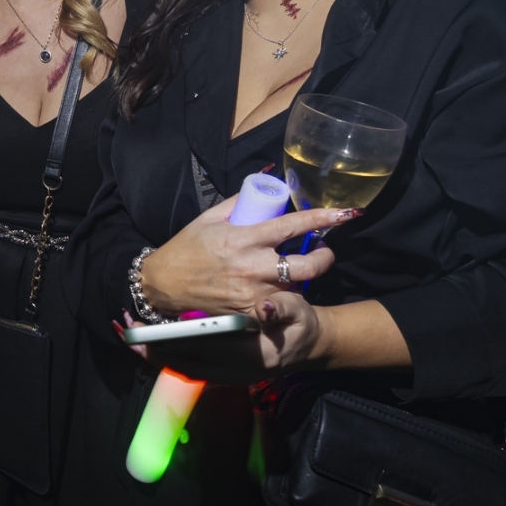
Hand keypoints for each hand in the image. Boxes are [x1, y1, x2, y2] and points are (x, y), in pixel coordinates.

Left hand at [119, 293, 328, 384]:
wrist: (309, 348)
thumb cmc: (300, 327)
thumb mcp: (298, 314)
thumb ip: (282, 310)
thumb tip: (267, 308)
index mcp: (244, 355)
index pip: (196, 348)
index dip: (168, 338)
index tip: (143, 329)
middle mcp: (230, 370)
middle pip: (179, 361)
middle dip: (150, 346)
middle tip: (124, 327)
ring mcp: (224, 374)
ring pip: (180, 368)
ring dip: (154, 355)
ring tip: (130, 337)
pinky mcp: (222, 374)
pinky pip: (188, 369)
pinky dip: (167, 358)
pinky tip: (152, 344)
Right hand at [141, 199, 355, 317]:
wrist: (162, 287)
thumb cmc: (185, 250)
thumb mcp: (208, 219)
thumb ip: (236, 205)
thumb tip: (260, 192)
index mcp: (244, 238)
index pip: (292, 226)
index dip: (321, 218)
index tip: (342, 213)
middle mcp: (252, 266)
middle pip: (306, 264)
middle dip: (325, 257)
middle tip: (326, 251)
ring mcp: (252, 293)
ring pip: (296, 287)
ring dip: (305, 278)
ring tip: (303, 270)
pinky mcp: (248, 313)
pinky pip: (278, 305)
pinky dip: (284, 297)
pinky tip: (281, 290)